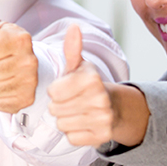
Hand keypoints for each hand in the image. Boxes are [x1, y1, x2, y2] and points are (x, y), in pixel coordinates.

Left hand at [48, 25, 114, 146]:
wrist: (114, 107)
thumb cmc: (88, 84)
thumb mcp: (79, 66)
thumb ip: (72, 49)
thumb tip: (73, 27)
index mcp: (92, 79)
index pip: (53, 92)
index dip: (56, 91)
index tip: (67, 88)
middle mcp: (100, 99)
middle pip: (55, 109)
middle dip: (59, 106)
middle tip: (72, 101)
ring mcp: (103, 119)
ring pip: (62, 124)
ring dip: (65, 119)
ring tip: (77, 112)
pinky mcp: (102, 137)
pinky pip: (71, 138)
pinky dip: (73, 133)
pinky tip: (83, 123)